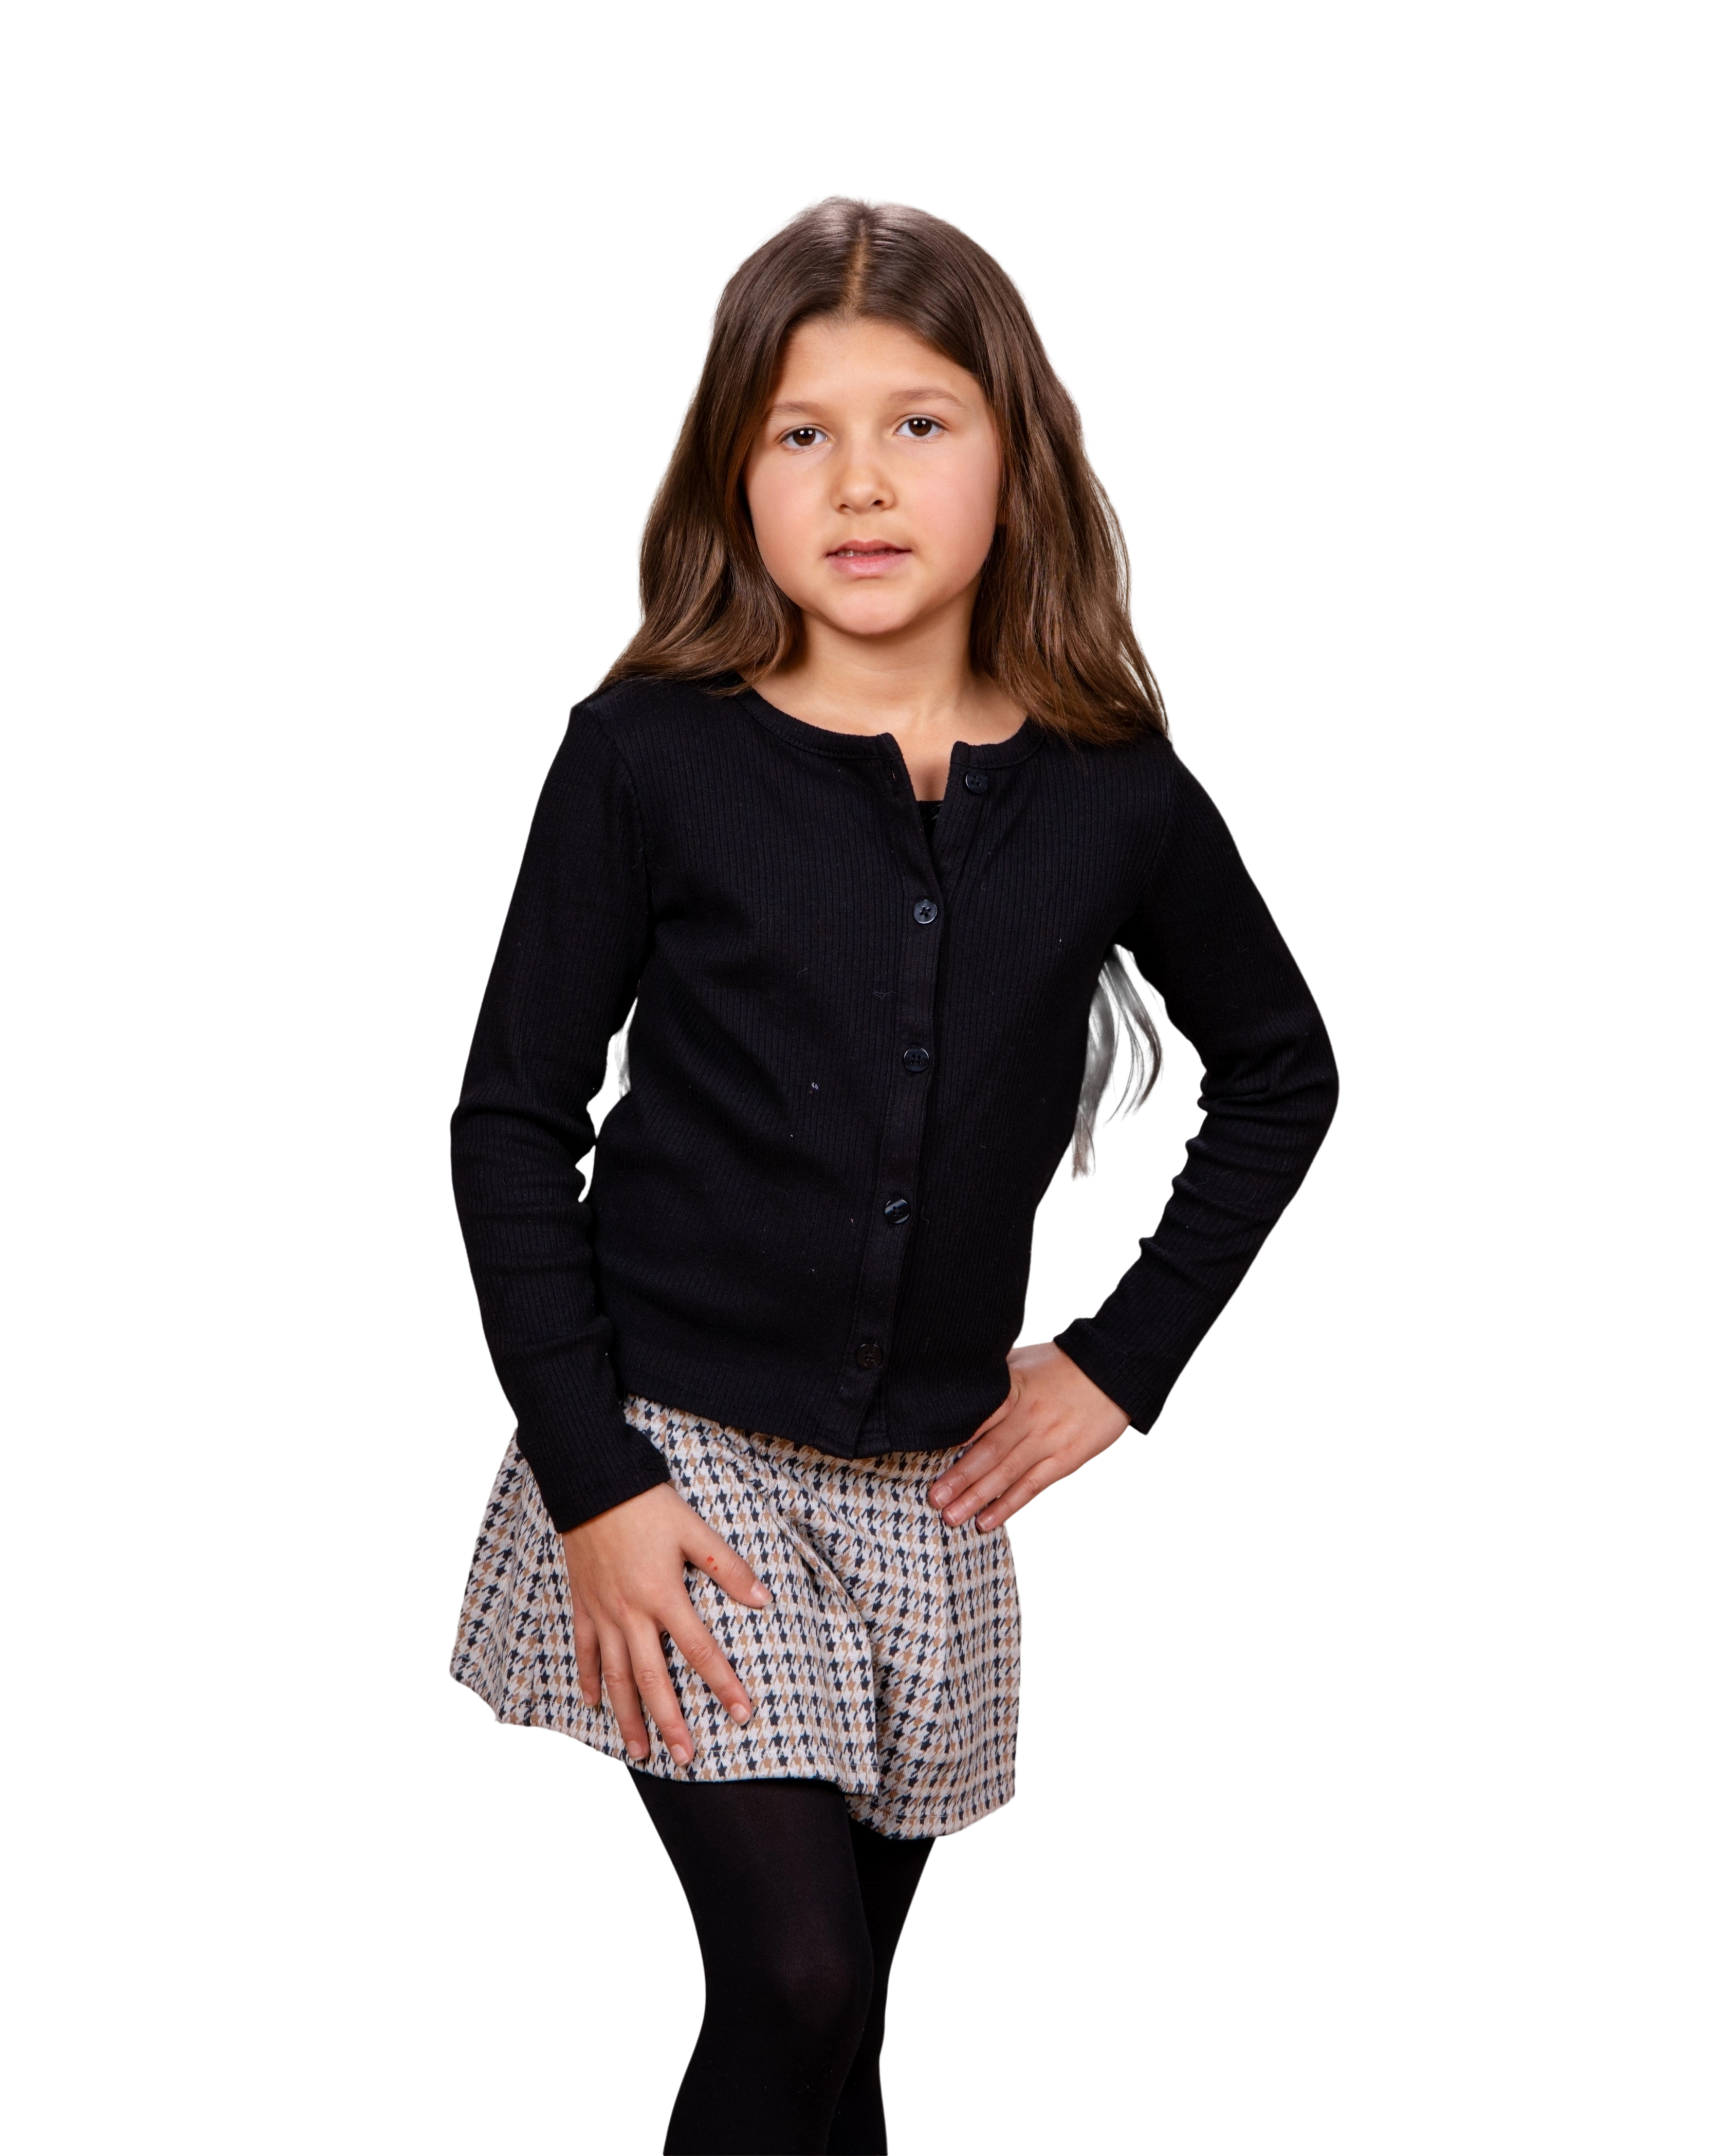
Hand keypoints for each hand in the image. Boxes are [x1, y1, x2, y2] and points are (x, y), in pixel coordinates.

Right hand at [560, 1481, 771, 1766]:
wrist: (591, 1483)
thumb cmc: (646, 1503)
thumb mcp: (694, 1528)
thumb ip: (728, 1567)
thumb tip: (764, 1599)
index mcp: (663, 1595)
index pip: (700, 1650)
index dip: (724, 1684)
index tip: (743, 1714)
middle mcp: (631, 1613)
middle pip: (652, 1679)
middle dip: (670, 1722)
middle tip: (686, 1759)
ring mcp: (603, 1612)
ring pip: (615, 1676)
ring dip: (628, 1716)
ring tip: (639, 1751)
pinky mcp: (583, 1603)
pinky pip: (583, 1650)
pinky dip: (587, 1679)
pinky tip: (593, 1703)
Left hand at [927, 1340, 1130, 1531]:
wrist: (1112, 1369)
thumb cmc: (1062, 1363)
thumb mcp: (1020, 1359)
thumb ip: (992, 1376)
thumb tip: (956, 1383)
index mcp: (1012, 1390)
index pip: (975, 1419)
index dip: (950, 1439)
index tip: (925, 1455)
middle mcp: (1027, 1417)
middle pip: (986, 1452)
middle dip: (958, 1478)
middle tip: (933, 1499)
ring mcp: (1047, 1440)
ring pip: (1005, 1474)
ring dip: (976, 1498)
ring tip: (951, 1517)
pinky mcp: (1065, 1458)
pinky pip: (1032, 1486)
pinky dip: (1008, 1505)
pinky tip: (987, 1520)